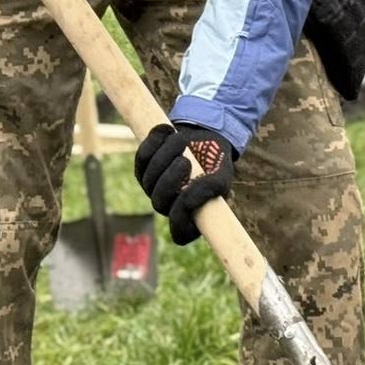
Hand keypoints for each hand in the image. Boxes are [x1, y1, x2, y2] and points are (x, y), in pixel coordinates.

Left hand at [133, 122, 237, 244]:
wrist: (205, 137)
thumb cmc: (216, 162)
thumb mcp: (221, 177)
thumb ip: (211, 190)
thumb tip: (189, 198)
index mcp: (190, 216)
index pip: (180, 233)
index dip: (181, 220)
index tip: (189, 199)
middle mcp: (169, 205)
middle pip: (160, 202)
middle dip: (171, 180)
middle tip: (186, 161)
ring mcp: (153, 187)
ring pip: (149, 177)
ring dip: (166, 155)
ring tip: (182, 139)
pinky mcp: (143, 167)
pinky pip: (142, 157)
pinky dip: (155, 142)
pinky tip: (167, 130)